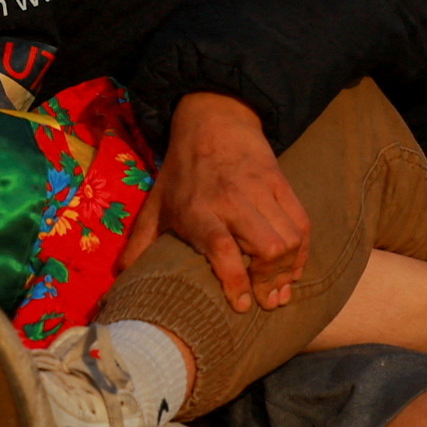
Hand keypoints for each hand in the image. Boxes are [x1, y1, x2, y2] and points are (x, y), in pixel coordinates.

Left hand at [121, 91, 311, 312]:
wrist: (213, 121)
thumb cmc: (183, 171)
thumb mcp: (157, 202)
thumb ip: (142, 241)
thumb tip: (123, 278)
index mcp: (197, 208)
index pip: (221, 246)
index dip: (235, 279)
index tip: (241, 305)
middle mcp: (231, 200)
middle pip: (266, 247)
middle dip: (270, 281)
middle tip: (266, 302)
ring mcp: (260, 190)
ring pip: (288, 238)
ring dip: (289, 270)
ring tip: (280, 289)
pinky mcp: (281, 183)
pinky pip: (301, 223)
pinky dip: (302, 251)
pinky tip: (294, 268)